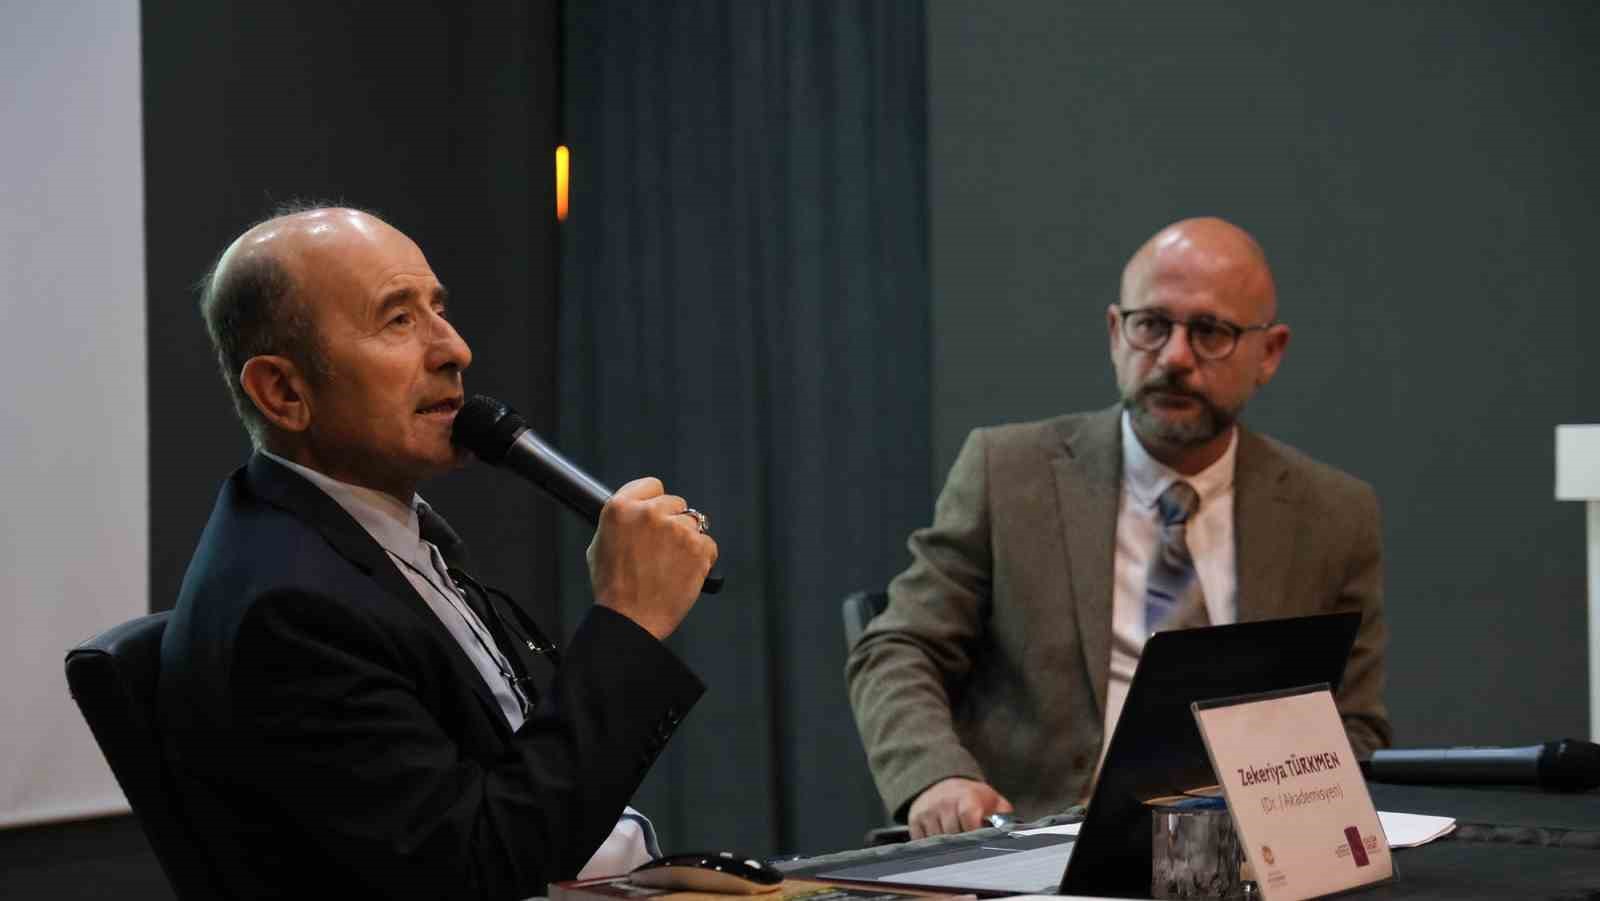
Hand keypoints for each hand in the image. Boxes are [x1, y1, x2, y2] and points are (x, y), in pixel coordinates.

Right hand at [587, 477, 718, 640]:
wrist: (630, 620)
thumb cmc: (613, 588)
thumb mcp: (600, 545)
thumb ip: (622, 521)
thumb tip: (637, 510)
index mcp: (621, 508)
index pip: (652, 485)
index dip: (655, 500)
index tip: (658, 513)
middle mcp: (649, 513)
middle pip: (676, 503)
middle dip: (672, 522)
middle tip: (663, 549)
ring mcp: (676, 529)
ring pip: (694, 524)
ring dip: (687, 541)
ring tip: (671, 565)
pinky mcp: (697, 547)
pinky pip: (708, 544)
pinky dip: (702, 558)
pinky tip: (684, 573)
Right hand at [907, 777, 1013, 838]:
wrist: (940, 782)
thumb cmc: (971, 797)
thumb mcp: (992, 800)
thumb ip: (1003, 814)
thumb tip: (1013, 832)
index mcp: (966, 797)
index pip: (968, 817)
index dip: (974, 832)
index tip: (979, 842)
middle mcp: (944, 802)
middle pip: (953, 834)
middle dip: (962, 843)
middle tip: (969, 846)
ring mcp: (927, 812)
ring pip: (937, 841)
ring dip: (947, 847)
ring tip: (955, 842)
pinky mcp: (914, 820)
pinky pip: (922, 842)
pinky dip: (931, 847)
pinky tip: (940, 841)